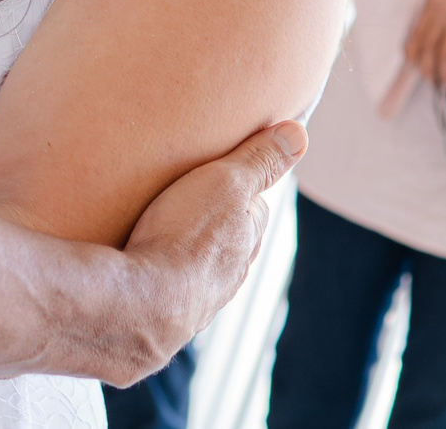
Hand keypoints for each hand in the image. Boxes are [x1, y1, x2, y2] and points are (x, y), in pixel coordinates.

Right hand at [113, 121, 305, 366]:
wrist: (145, 303)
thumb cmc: (187, 238)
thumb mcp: (227, 183)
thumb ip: (260, 160)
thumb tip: (300, 134)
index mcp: (247, 239)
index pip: (257, 208)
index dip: (245, 187)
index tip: (231, 170)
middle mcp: (229, 272)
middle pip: (232, 240)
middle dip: (218, 222)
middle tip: (194, 196)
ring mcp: (199, 296)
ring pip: (202, 266)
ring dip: (189, 249)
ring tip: (165, 230)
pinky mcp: (165, 311)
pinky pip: (170, 286)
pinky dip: (164, 273)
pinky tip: (146, 264)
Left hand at [405, 0, 445, 93]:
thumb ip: (439, 12)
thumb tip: (430, 37)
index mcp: (434, 3)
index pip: (418, 34)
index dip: (415, 54)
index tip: (416, 68)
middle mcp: (443, 11)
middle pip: (430, 47)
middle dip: (430, 69)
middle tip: (434, 82)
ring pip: (445, 53)